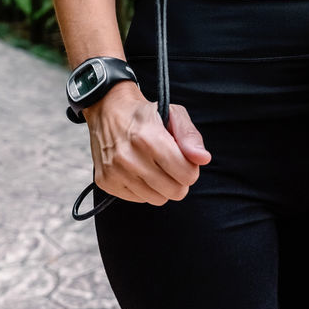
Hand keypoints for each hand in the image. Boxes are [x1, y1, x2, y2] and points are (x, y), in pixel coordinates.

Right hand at [83, 84, 211, 204]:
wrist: (108, 109)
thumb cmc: (145, 114)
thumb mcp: (174, 114)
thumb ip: (190, 136)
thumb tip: (203, 159)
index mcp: (148, 138)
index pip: (186, 175)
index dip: (191, 168)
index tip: (183, 159)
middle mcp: (128, 157)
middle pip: (174, 191)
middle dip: (178, 180)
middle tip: (170, 164)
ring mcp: (114, 171)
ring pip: (157, 199)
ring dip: (161, 186)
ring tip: (153, 166)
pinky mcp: (106, 182)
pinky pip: (139, 199)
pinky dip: (143, 188)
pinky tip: (138, 170)